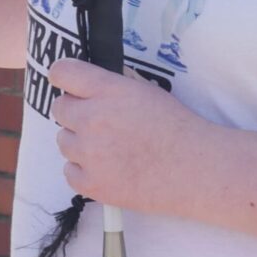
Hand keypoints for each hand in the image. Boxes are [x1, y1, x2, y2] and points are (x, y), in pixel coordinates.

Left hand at [49, 56, 213, 213]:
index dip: (64, 77)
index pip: (61, 72)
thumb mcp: (144, 90)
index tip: (70, 86)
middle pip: (59, 108)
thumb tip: (86, 83)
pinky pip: (69, 172)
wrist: (197, 170)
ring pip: (63, 141)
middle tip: (101, 123)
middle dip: (76, 112)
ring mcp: (89, 153)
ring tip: (110, 149)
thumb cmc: (177, 127)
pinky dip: (83, 171)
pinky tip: (108, 169)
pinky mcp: (92, 184)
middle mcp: (92, 119)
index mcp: (107, 90)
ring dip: (80, 143)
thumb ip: (111, 84)